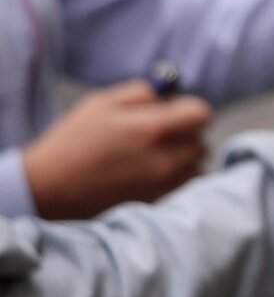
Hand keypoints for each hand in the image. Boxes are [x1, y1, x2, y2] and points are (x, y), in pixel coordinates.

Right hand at [23, 81, 212, 219]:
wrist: (47, 188)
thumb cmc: (73, 141)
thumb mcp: (103, 103)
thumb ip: (142, 93)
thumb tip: (169, 94)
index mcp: (154, 128)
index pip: (202, 114)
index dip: (190, 110)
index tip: (176, 113)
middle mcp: (165, 158)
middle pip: (201, 142)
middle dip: (187, 136)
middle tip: (161, 136)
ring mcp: (161, 185)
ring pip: (196, 167)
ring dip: (185, 160)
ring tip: (156, 157)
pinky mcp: (154, 204)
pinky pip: (183, 188)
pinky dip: (176, 180)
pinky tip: (151, 174)